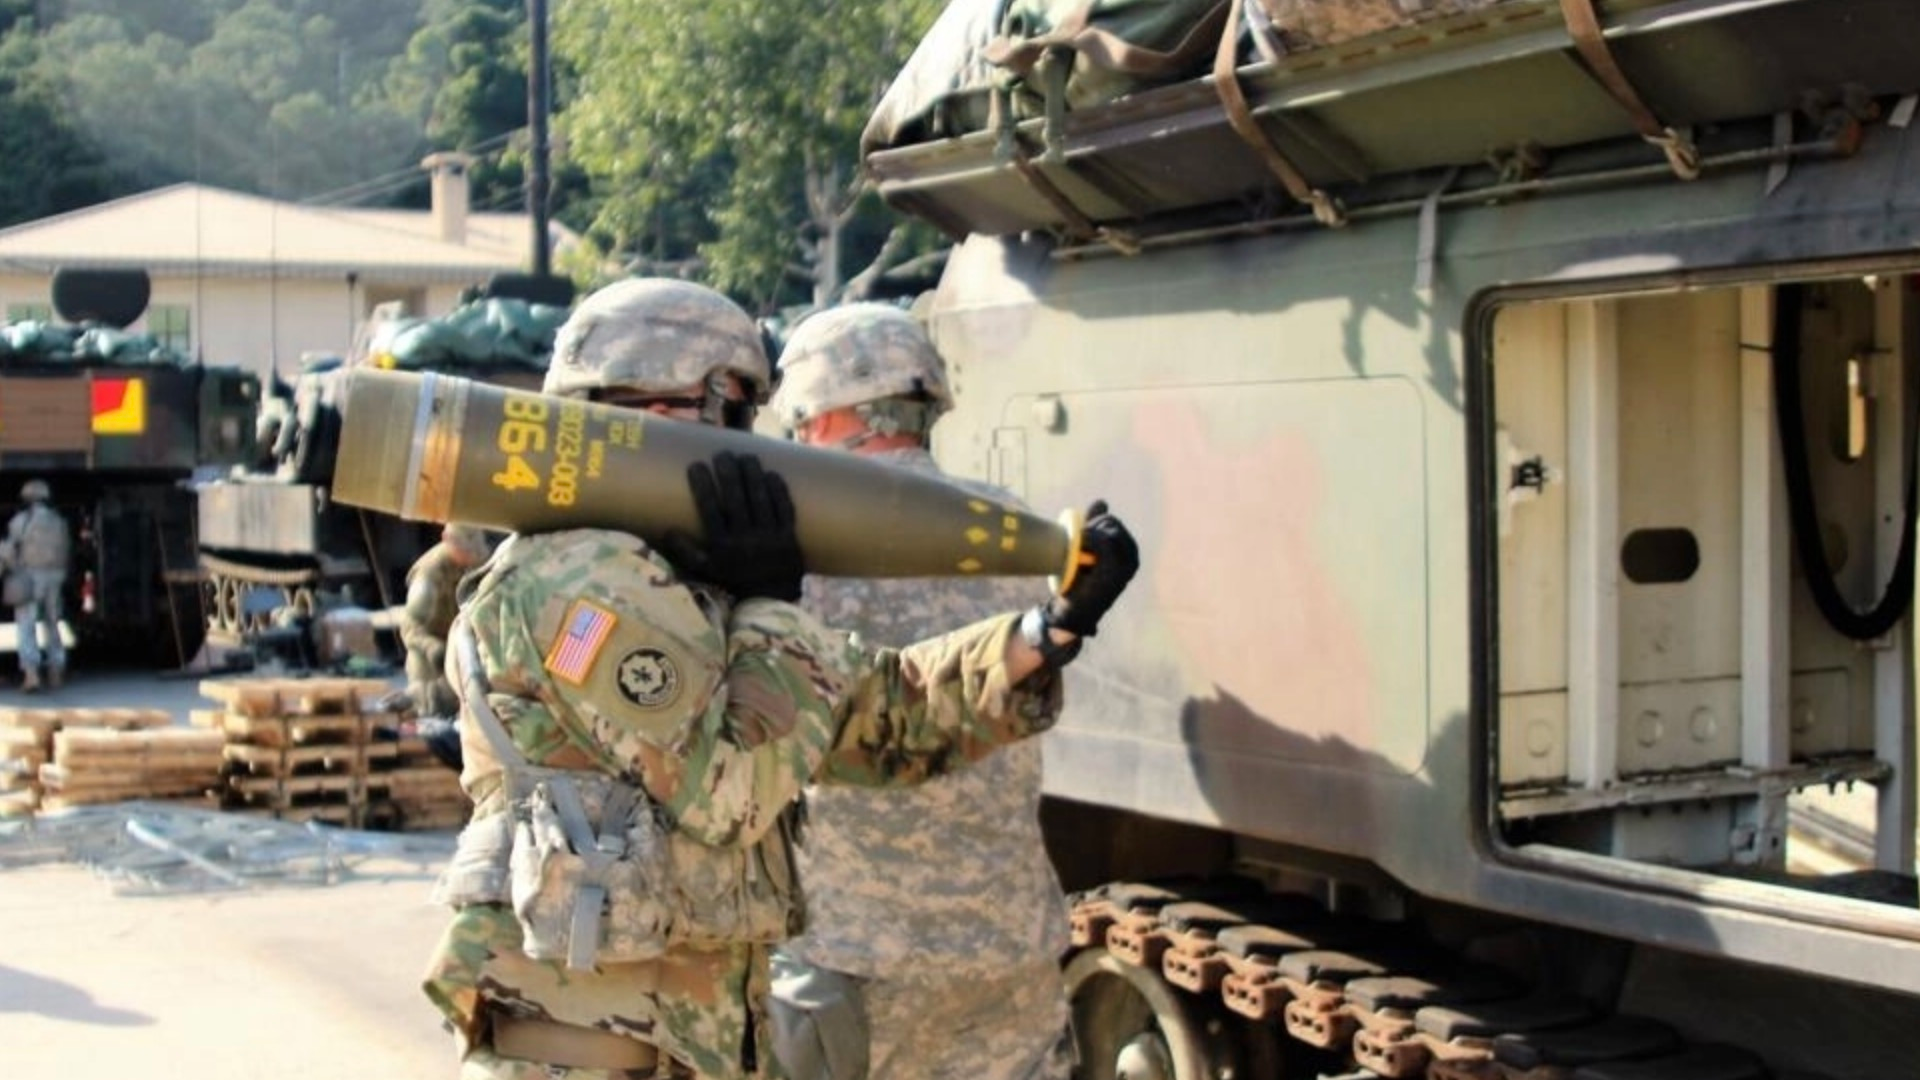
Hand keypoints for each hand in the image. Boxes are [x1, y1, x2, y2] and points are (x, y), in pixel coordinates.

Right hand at [659, 452, 805, 601]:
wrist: (771, 601)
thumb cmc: (735, 582)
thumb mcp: (707, 571)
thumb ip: (686, 552)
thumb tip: (667, 530)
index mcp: (723, 547)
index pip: (710, 510)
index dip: (702, 486)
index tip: (696, 465)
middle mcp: (745, 540)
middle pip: (736, 499)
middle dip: (728, 473)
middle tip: (722, 454)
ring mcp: (770, 538)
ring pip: (760, 499)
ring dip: (753, 475)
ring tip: (746, 455)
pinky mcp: (790, 537)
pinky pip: (784, 509)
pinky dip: (778, 491)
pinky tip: (772, 473)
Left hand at [1045, 500, 1138, 636]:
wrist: (1072, 611)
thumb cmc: (1080, 580)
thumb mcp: (1087, 547)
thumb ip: (1095, 524)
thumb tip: (1102, 502)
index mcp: (1128, 551)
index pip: (1112, 523)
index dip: (1095, 522)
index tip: (1082, 533)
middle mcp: (1132, 557)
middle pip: (1112, 524)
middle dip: (1093, 526)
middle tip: (1079, 540)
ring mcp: (1125, 566)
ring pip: (1109, 532)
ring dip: (1090, 534)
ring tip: (1078, 546)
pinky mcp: (1116, 572)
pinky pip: (1105, 543)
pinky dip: (1090, 541)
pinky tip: (1080, 548)